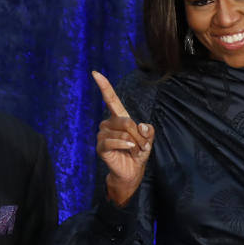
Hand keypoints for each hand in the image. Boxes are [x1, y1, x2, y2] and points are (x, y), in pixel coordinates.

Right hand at [92, 71, 154, 205]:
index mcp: (119, 118)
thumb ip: (148, 131)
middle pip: (126, 121)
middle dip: (138, 135)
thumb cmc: (138, 152)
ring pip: (122, 133)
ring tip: (134, 150)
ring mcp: (102, 135)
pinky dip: (123, 145)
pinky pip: (111, 141)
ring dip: (133, 143)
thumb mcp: (148, 140)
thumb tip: (141, 126)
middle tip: (140, 145)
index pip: (111, 100)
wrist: (132, 171)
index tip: (95, 73)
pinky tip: (129, 149)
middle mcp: (108, 124)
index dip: (104, 86)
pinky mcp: (100, 147)